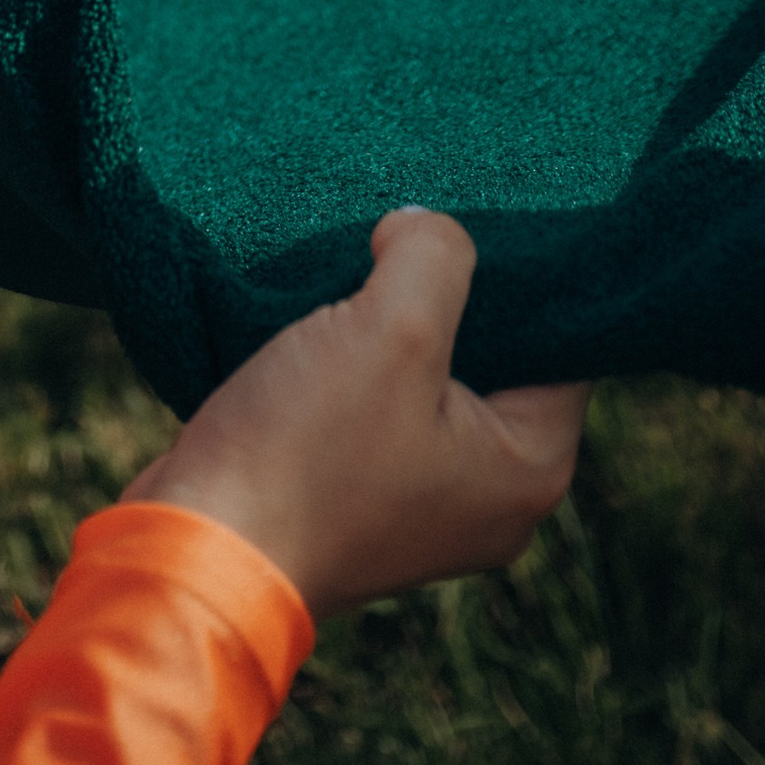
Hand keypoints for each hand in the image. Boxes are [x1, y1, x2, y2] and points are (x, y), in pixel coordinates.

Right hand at [123, 209, 586, 614]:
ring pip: (431, 376)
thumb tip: (423, 229)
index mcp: (527, 469)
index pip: (564, 344)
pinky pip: (382, 405)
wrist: (199, 550)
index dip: (522, 273)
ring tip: (356, 262)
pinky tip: (320, 315)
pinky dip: (358, 359)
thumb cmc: (306, 452)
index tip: (472, 214)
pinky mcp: (361, 497)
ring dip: (394, 322)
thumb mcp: (389, 331)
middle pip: (497, 358)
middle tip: (405, 228)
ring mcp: (423, 504)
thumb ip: (434, 258)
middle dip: (451, 293)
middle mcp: (491, 498)